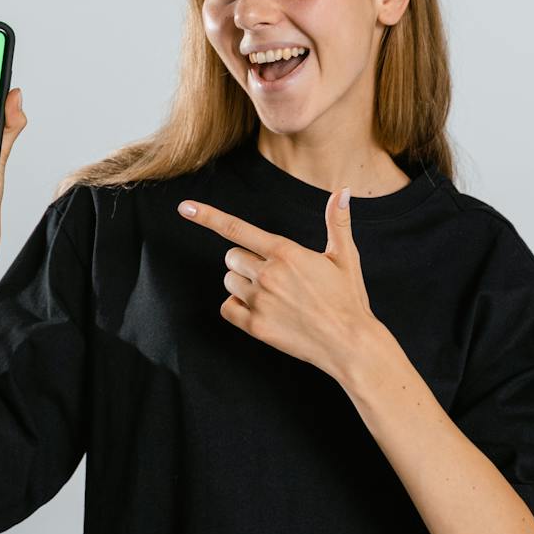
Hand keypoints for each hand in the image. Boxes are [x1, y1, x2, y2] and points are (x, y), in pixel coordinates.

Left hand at [175, 186, 380, 381]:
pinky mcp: (255, 326)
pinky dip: (237, 307)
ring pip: (229, 281)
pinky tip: (260, 309)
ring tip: (272, 294)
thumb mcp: (345, 257)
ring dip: (243, 284)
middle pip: (231, 256)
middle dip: (246, 261)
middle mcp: (268, 274)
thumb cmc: (348, 299)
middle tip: (273, 274)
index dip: (207, 216)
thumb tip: (342, 190)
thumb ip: (336, 222)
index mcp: (285, 252)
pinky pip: (227, 308)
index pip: (236, 229)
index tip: (184, 208)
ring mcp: (260, 301)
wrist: (349, 343)